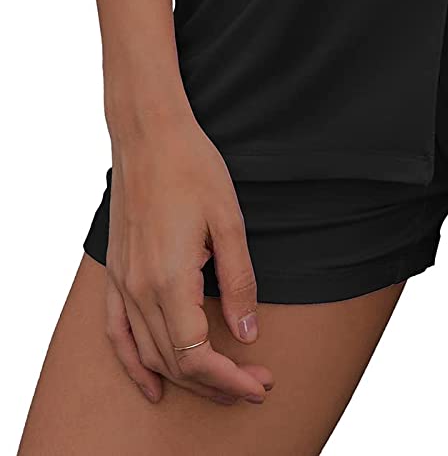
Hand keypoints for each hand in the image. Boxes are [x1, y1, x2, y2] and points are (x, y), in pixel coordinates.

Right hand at [105, 111, 272, 405]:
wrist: (149, 134)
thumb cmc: (193, 168)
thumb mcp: (230, 221)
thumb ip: (239, 281)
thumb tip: (248, 333)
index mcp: (170, 279)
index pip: (198, 356)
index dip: (231, 379)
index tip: (260, 385)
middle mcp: (139, 290)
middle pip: (174, 363)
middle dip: (216, 384)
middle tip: (255, 385)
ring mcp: (122, 283)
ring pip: (148, 354)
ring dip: (183, 379)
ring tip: (222, 386)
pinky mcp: (114, 273)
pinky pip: (116, 333)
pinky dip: (134, 365)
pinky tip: (152, 383)